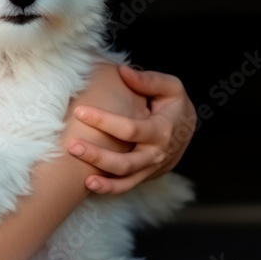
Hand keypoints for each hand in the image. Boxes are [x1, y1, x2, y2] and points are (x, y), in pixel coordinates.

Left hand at [68, 64, 195, 193]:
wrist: (189, 129)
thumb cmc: (175, 104)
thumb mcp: (171, 87)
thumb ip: (149, 80)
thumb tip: (123, 70)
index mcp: (162, 130)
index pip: (130, 129)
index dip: (104, 121)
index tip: (80, 111)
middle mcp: (157, 154)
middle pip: (126, 162)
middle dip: (98, 156)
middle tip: (71, 146)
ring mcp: (152, 168)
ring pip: (126, 179)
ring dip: (103, 180)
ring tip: (79, 176)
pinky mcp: (147, 175)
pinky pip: (128, 186)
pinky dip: (110, 189)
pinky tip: (91, 186)